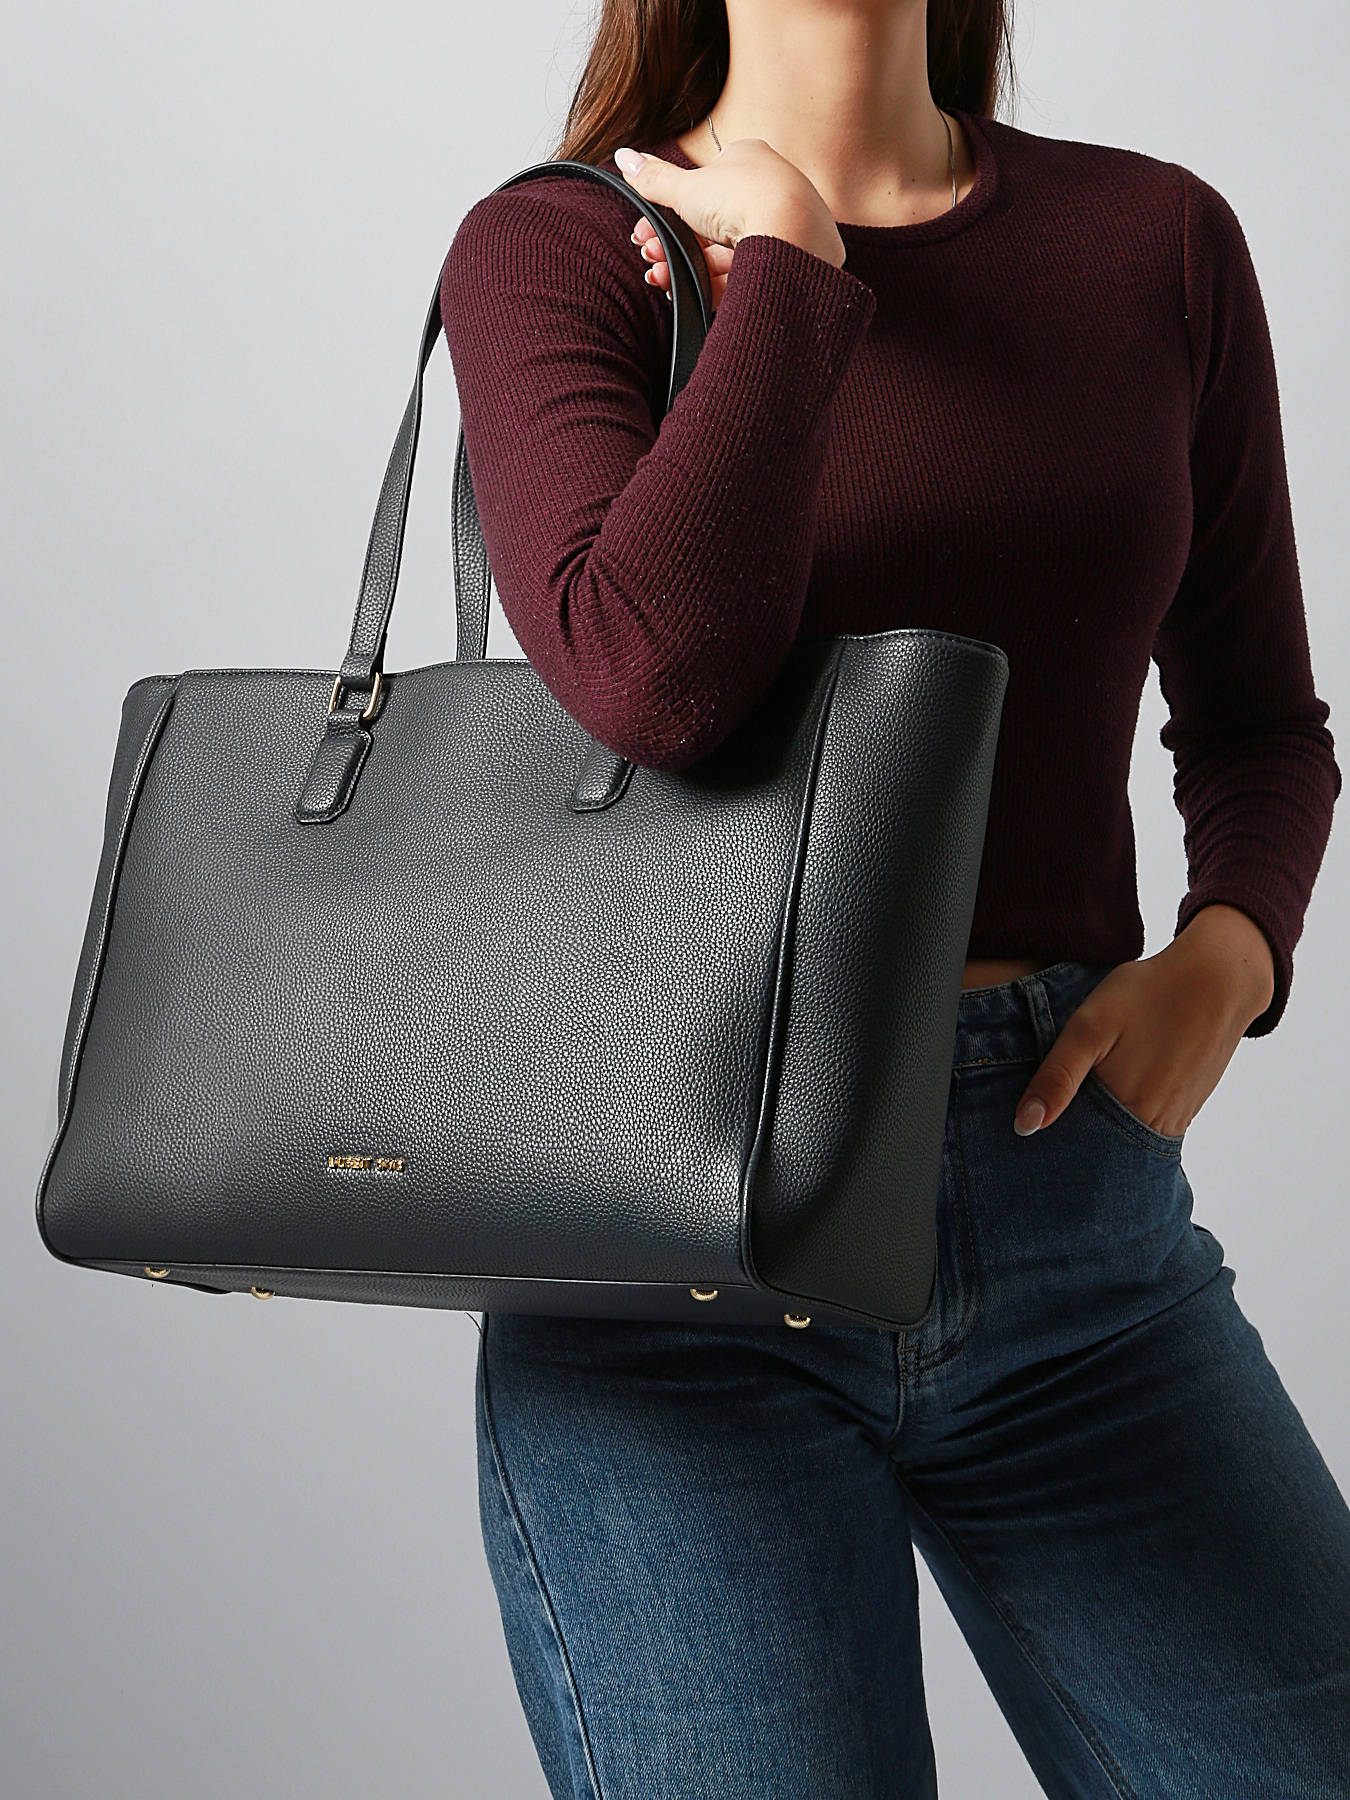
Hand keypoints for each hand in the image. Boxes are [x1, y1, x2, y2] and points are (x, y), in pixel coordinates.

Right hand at [613, 138, 848, 307]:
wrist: (791, 233)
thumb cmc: (744, 198)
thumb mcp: (686, 187)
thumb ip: (654, 179)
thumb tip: (624, 157)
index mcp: (751, 161)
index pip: (705, 187)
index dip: (671, 212)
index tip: (646, 231)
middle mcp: (771, 192)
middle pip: (712, 225)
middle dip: (674, 244)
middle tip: (650, 255)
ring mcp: (783, 229)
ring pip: (727, 255)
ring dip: (687, 267)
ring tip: (660, 277)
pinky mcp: (791, 265)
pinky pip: (746, 277)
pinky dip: (714, 287)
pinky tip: (688, 293)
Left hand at [1012, 905, 1276, 1136]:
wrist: (1219, 980)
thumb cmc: (1149, 995)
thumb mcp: (1089, 1026)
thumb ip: (1057, 1077)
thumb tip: (1024, 1126)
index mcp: (1122, 1109)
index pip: (1072, 1146)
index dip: (1049, 1134)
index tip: (1030, 1120)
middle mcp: (1150, 1127)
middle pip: (1098, 1149)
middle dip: (1072, 1136)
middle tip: (1059, 1102)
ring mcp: (1172, 1121)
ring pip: (1122, 1142)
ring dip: (1099, 1128)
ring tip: (1085, 1094)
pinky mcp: (1185, 1111)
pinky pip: (1145, 1130)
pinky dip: (1124, 1119)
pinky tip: (1115, 1090)